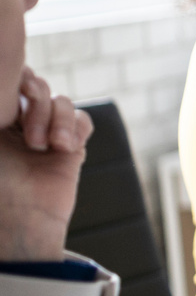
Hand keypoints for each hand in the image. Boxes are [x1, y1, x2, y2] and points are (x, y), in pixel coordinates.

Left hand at [0, 67, 91, 261]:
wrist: (18, 220)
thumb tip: (21, 76)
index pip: (12, 81)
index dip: (19, 79)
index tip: (18, 92)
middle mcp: (20, 123)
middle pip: (39, 86)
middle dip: (36, 100)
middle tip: (27, 128)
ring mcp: (47, 134)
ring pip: (62, 101)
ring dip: (55, 119)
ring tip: (44, 146)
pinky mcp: (71, 148)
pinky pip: (83, 121)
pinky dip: (76, 128)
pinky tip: (64, 147)